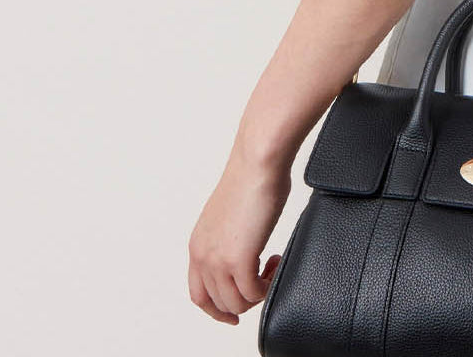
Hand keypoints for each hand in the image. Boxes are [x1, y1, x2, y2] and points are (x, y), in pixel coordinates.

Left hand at [187, 146, 292, 325]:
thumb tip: (245, 250)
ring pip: (236, 303)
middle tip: (265, 277)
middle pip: (219, 303)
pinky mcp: (239, 259)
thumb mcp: (229, 218)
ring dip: (258, 292)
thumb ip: (230, 240)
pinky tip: (274, 262)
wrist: (258, 161)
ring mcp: (218, 260)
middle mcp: (202, 255)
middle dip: (245, 299)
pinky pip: (253, 293)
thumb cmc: (252, 178)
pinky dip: (267, 285)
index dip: (217, 309)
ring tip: (271, 266)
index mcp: (198, 245)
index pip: (198, 295)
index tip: (235, 312)